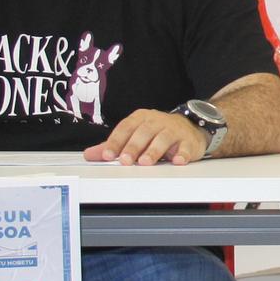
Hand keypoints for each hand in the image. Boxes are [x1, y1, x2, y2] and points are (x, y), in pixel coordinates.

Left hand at [85, 110, 205, 165]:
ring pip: (163, 138)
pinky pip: (186, 147)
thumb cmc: (157, 132)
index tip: (107, 155)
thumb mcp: (135, 135)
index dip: (116, 141)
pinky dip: (182, 154)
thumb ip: (114, 145)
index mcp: (141, 118)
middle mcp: (157, 121)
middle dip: (133, 147)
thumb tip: (90, 155)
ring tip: (145, 162)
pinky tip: (177, 160)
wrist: (189, 127)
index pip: (126, 128)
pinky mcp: (189, 141)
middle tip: (125, 160)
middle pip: (144, 132)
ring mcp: (174, 130)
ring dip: (154, 151)